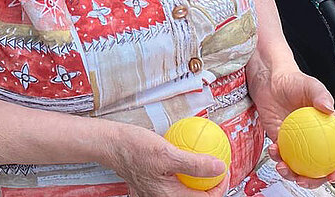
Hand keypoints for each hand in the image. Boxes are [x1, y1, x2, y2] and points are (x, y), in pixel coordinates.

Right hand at [105, 125, 229, 196]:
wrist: (110, 143)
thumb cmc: (132, 148)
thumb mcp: (167, 153)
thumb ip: (194, 163)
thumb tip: (218, 167)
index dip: (220, 185)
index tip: (224, 168)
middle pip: (196, 195)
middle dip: (211, 181)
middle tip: (218, 163)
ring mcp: (157, 191)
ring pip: (186, 187)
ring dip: (198, 175)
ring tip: (206, 158)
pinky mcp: (153, 181)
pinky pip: (175, 179)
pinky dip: (185, 170)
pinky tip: (188, 154)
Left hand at [248, 68, 334, 188]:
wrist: (270, 80)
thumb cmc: (293, 81)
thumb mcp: (310, 85)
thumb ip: (321, 95)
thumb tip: (328, 108)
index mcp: (328, 128)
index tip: (334, 175)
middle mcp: (314, 138)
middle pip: (320, 167)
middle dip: (314, 180)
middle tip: (304, 179)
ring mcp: (298, 142)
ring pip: (299, 166)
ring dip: (291, 172)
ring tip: (284, 167)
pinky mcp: (282, 141)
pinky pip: (281, 155)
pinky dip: (277, 157)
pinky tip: (273, 150)